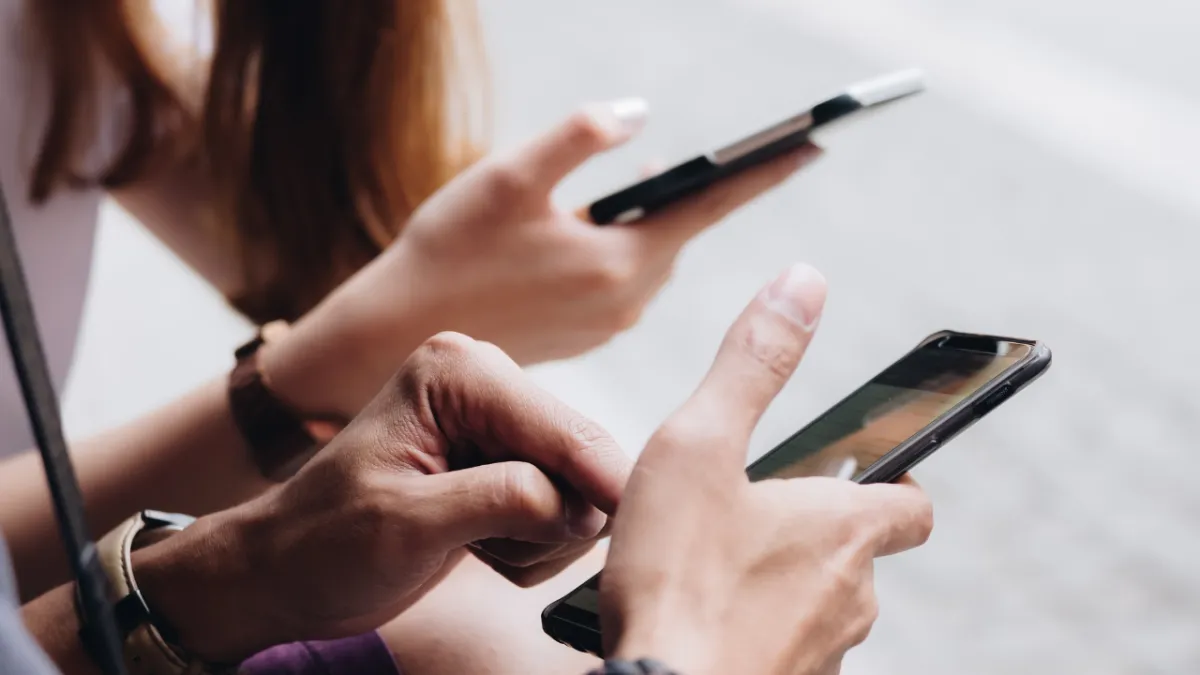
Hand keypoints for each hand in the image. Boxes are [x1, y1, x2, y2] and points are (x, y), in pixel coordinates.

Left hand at [132, 333, 631, 662]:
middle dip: (550, 518)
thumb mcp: (406, 523)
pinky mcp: (505, 464)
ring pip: (578, 491)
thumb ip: (501, 502)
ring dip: (539, 539)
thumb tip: (582, 506)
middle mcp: (485, 385)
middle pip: (579, 457)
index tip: (624, 523)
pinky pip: (562, 511)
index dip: (597, 479)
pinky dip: (532, 545)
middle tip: (488, 550)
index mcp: (457, 372)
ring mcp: (498, 426)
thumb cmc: (323, 542)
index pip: (558, 428)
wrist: (289, 573)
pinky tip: (478, 547)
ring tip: (471, 547)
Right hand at [267, 99, 821, 416]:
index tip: (814, 143)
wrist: (401, 333)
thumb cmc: (449, 250)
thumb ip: (579, 138)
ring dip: (650, 217)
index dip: (762, 171)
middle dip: (696, 190)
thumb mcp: (510, 177)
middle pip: (680, 230)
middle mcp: (624, 300)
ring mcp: (607, 322)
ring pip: (650, 254)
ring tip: (649, 181)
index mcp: (618, 262)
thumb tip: (639, 115)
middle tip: (730, 152)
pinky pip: (624, 277)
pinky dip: (623, 245)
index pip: (708, 207)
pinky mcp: (587, 332)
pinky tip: (597, 226)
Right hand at [601, 264, 933, 674]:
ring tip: (711, 570)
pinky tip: (701, 621)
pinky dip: (756, 632)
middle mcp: (851, 597)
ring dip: (781, 585)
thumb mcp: (699, 446)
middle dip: (813, 533)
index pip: (911, 502)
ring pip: (820, 608)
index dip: (894, 481)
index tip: (867, 471)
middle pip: (858, 554)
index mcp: (842, 529)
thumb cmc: (677, 580)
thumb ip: (751, 363)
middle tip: (747, 516)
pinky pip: (784, 653)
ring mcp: (824, 655)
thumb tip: (803, 283)